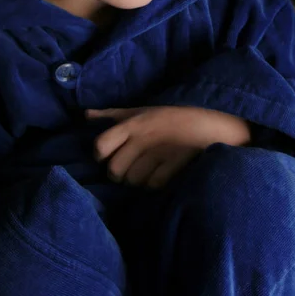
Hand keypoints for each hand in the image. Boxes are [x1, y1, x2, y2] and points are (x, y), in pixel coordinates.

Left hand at [85, 106, 249, 187]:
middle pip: (114, 170)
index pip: (99, 146)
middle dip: (121, 174)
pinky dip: (155, 185)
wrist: (209, 126)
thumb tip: (85, 115)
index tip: (110, 156)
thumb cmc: (170, 117)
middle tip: (133, 167)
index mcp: (132, 124)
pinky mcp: (173, 166)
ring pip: (132, 181)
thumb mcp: (141, 109)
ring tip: (150, 170)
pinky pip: (152, 186)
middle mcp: (141, 138)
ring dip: (139, 181)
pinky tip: (162, 175)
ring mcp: (158, 153)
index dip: (101, 156)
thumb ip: (112, 114)